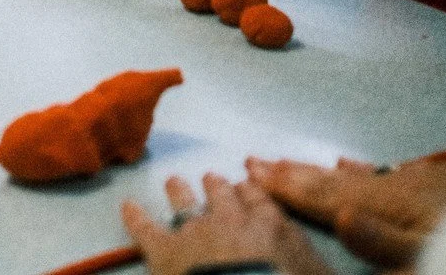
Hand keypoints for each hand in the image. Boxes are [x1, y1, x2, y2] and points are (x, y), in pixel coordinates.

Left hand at [121, 173, 334, 274]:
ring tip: (175, 182)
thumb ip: (306, 258)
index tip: (247, 187)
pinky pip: (145, 228)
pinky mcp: (164, 249)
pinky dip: (134, 216)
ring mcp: (195, 231)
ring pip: (184, 202)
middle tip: (212, 179)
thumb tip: (309, 264)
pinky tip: (127, 207)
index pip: (260, 201)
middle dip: (217, 187)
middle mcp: (231, 220)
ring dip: (179, 190)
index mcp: (269, 226)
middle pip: (222, 195)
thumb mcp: (317, 273)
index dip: (252, 194)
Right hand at [247, 154, 445, 268]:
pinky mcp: (439, 183)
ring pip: (356, 176)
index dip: (287, 187)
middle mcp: (397, 188)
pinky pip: (385, 173)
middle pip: (334, 182)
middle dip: (292, 173)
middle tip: (253, 159)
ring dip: (319, 172)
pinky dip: (361, 171)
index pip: (326, 196)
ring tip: (289, 163)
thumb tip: (341, 218)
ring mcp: (419, 183)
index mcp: (389, 206)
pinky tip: (354, 165)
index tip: (251, 172)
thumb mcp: (435, 252)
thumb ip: (387, 241)